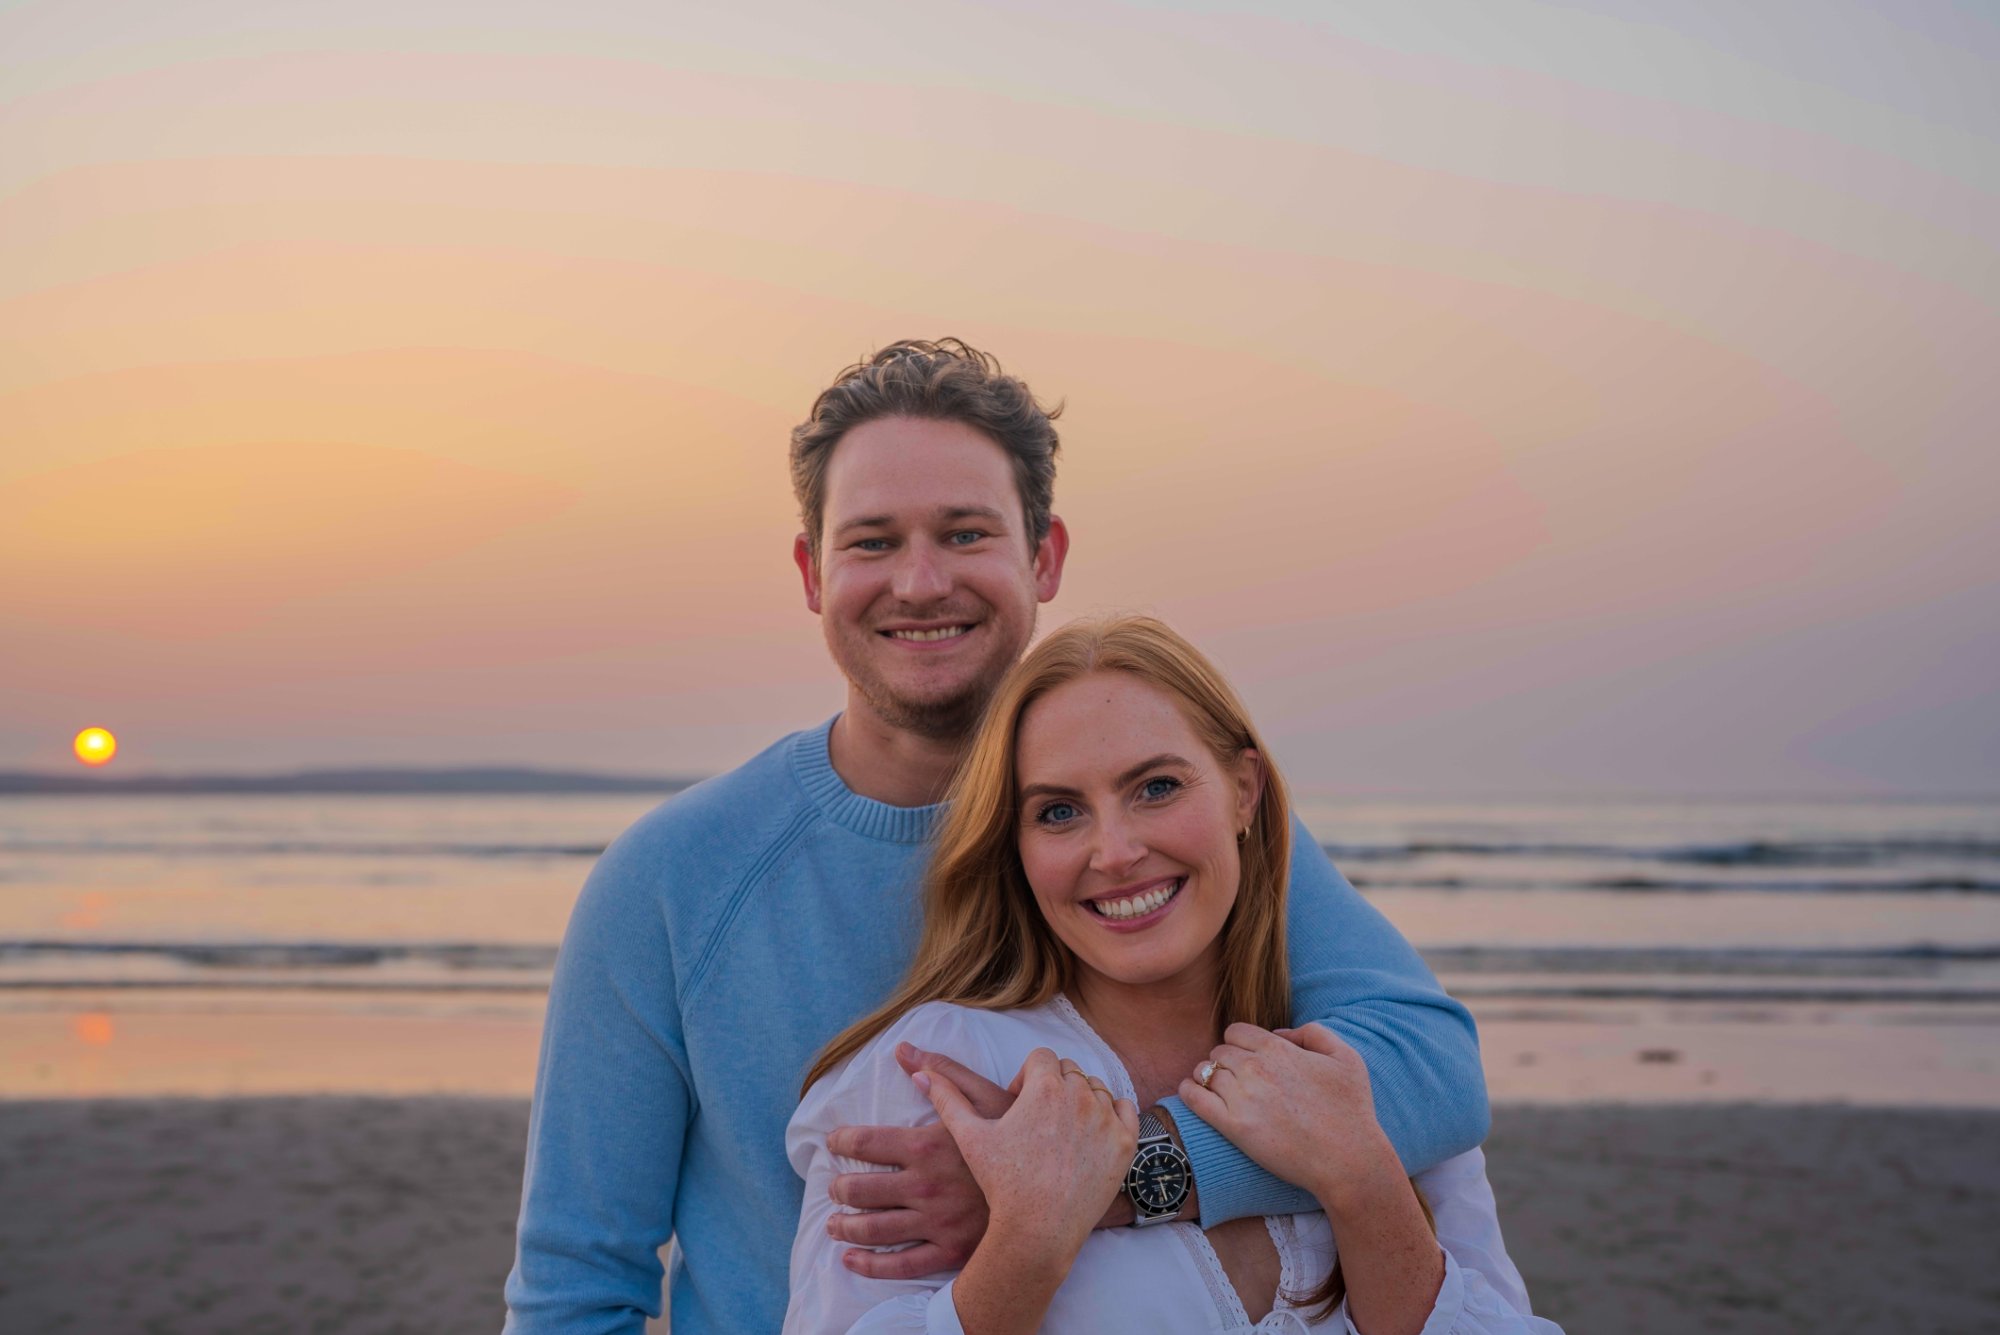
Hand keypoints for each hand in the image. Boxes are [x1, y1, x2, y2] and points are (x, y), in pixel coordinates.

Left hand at [826, 1042, 1012, 1278]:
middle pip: (862, 1190)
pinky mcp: (951, 1252)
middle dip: (840, 1188)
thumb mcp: (985, 1096)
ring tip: (833, 1223)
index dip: (842, 1142)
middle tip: (833, 1187)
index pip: (866, 1143)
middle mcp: (926, 1186)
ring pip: (874, 1229)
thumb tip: (902, 1051)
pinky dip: (869, 1265)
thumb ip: (942, 1073)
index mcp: (928, 1145)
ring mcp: (937, 1222)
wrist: (1058, 1185)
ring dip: (845, 1226)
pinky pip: (901, 1266)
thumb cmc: (1022, 1135)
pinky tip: (850, 1259)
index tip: (834, 1143)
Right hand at [918, 1047, 1137, 1272]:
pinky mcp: (1125, 1142)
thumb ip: (947, 1098)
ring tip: (1062, 1132)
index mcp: (1044, 1086)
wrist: (1039, 1229)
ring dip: (1082, 1101)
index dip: (1028, 1076)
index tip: (1020, 1104)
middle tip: (1039, 1121)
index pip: (1041, 1058)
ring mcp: (1106, 1118)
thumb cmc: (1003, 1183)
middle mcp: (1080, 1095)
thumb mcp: (970, 1137)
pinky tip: (1091, 1136)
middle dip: (1054, 1087)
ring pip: (1096, 1089)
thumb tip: (918, 1073)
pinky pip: (1125, 1110)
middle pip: (1069, 1070)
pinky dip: (1111, 1117)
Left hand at [1176, 1022, 1401, 1212]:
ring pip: (1206, 1073)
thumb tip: (1279, 1032)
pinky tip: (1189, 1091)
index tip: (1245, 1057)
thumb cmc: (1351, 1110)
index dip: (1239, 1043)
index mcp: (1278, 1049)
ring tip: (1216, 1088)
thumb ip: (1312, 1033)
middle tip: (1235, 1078)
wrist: (1348, 1159)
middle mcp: (1256, 1068)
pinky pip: (1195, 1099)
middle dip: (1225, 1061)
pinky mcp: (1234, 1127)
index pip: (1237, 1032)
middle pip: (1220, 1052)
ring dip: (1208, 1077)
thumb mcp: (1346, 1057)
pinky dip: (1188, 1092)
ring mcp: (1243, 1097)